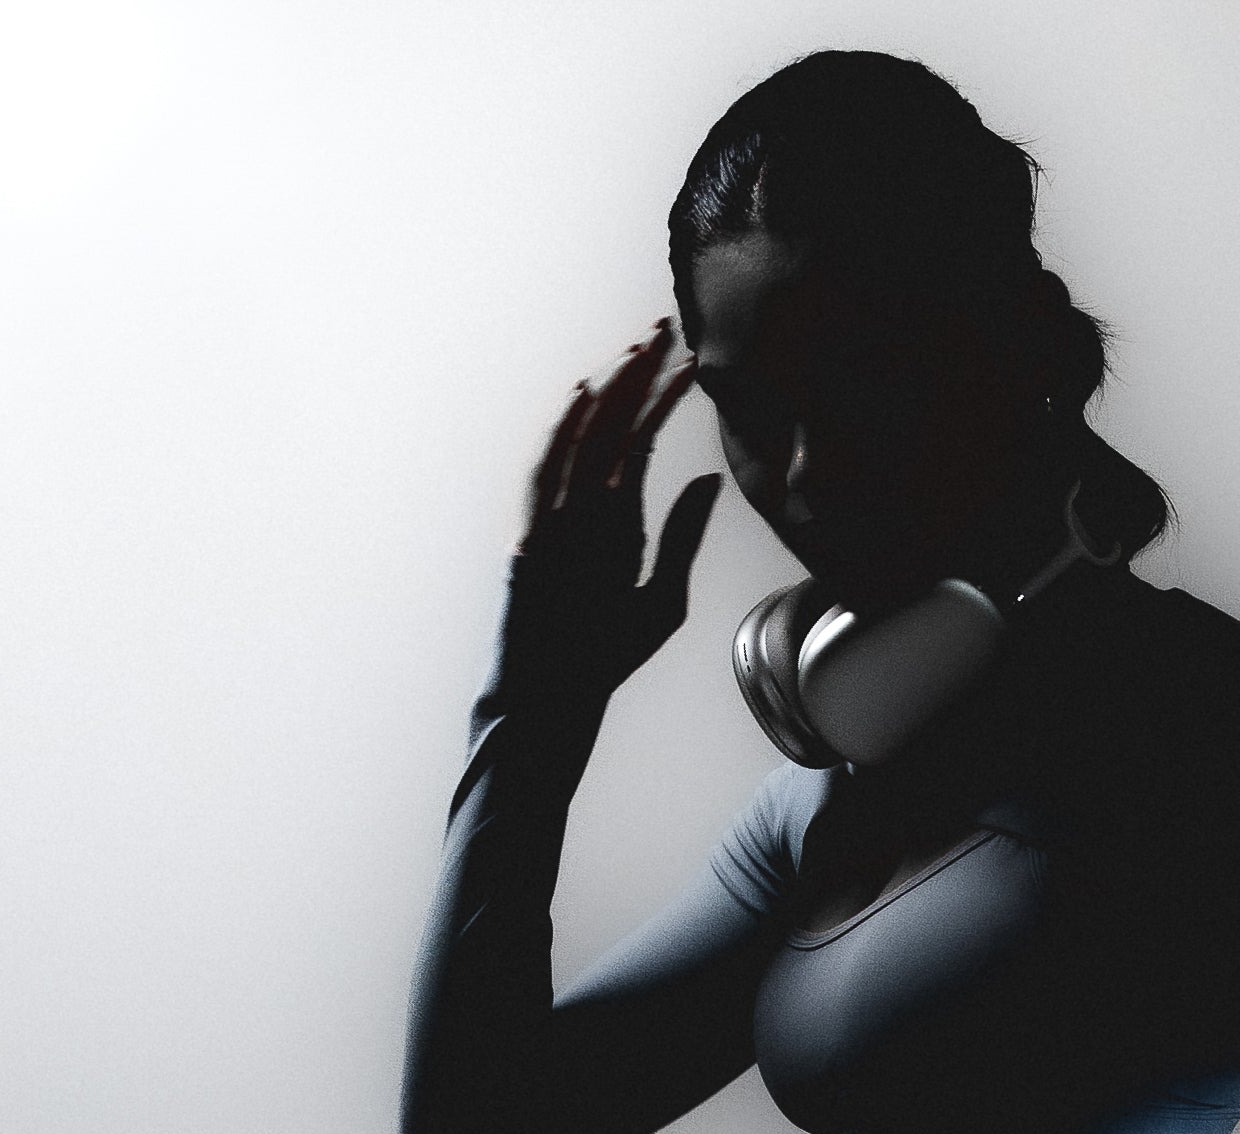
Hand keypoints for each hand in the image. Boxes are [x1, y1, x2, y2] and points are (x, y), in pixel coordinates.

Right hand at [499, 317, 722, 707]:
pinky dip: (559, 435)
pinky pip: (543, 475)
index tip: (694, 359)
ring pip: (583, 439)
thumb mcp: (663, 599)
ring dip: (609, 392)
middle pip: (612, 426)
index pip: (640, 442)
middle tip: (666, 325)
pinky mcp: (530, 538)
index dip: (665, 399)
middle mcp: (583, 509)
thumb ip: (682, 538)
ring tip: (639, 348)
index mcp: (615, 519)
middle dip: (638, 376)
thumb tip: (709, 477)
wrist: (556, 703)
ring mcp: (554, 520)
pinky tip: (583, 396)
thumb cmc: (604, 660)